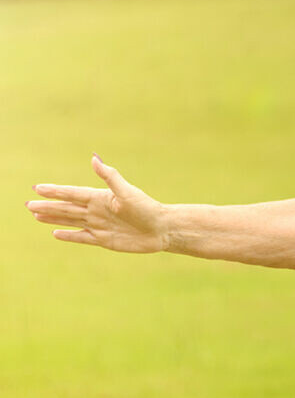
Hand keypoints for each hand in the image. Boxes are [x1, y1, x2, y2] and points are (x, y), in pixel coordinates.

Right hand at [28, 155, 169, 252]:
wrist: (162, 229)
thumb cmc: (147, 208)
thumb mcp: (127, 191)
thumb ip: (110, 176)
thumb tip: (93, 158)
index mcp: (101, 197)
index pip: (72, 193)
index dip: (55, 191)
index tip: (38, 187)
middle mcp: (98, 210)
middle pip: (67, 208)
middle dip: (48, 206)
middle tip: (28, 204)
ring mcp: (100, 225)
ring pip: (71, 220)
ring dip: (54, 218)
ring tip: (36, 214)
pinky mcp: (104, 240)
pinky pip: (82, 237)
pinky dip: (69, 235)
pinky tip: (55, 232)